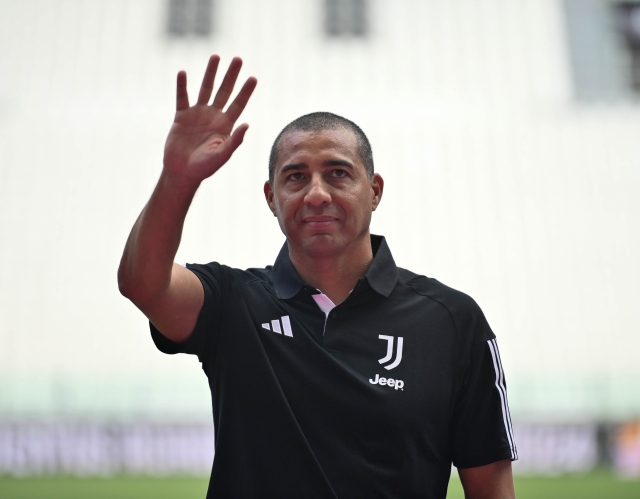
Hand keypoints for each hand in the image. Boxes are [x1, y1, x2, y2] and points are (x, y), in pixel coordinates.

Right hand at [163, 55, 256, 183]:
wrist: (182, 172)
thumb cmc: (204, 167)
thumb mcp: (222, 155)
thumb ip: (234, 140)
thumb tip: (247, 124)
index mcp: (226, 125)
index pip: (239, 104)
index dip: (246, 91)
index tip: (253, 78)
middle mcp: (213, 116)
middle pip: (225, 91)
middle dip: (231, 75)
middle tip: (238, 59)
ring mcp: (197, 114)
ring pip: (205, 89)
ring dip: (210, 73)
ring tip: (216, 56)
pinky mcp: (181, 116)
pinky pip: (182, 97)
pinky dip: (182, 86)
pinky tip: (183, 73)